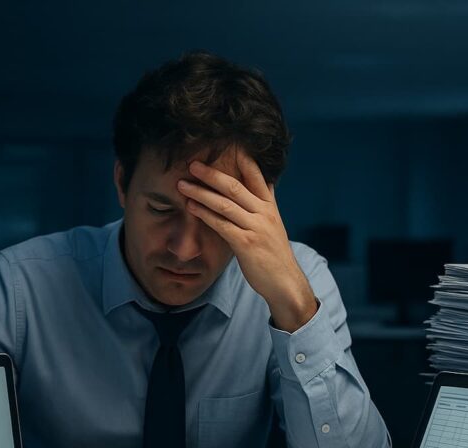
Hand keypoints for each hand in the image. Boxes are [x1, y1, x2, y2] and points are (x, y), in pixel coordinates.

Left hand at [177, 149, 317, 332]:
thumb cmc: (275, 254)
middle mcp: (264, 213)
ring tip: (183, 184)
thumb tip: (263, 182)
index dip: (241, 159)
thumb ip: (265, 203)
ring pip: (224, 204)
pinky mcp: (246, 244)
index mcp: (270, 206)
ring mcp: (255, 228)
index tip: (224, 145)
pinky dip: (204, 214)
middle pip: (234, 186)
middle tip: (192, 164)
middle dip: (211, 174)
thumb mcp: (274, 224)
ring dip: (201, 192)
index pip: (256, 175)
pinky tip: (191, 207)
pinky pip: (221, 224)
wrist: (285, 282)